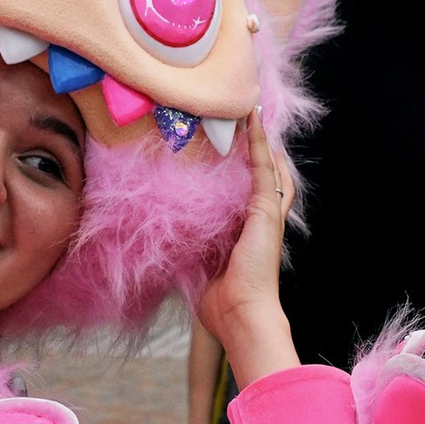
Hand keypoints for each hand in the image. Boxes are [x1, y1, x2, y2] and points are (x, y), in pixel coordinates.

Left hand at [196, 121, 299, 390]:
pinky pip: (263, 167)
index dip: (241, 168)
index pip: (246, 191)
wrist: (241, 314)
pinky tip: (252, 118)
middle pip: (264, 172)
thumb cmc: (218, 300)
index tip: (228, 146)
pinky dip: (258, 141)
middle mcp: (262, 218)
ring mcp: (268, 212)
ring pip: (268, 164)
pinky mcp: (267, 209)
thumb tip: (156, 241)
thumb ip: (185, 249)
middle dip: (256, 146)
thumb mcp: (196, 266)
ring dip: (259, 137)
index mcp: (246, 231)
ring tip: (250, 110)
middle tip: (246, 118)